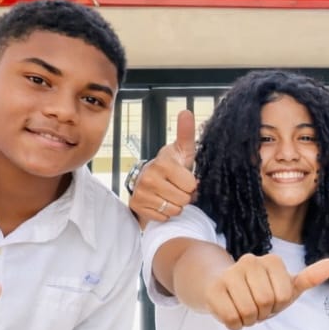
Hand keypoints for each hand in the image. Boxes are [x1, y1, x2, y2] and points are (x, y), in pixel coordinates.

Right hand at [131, 110, 199, 224]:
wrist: (149, 180)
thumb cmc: (171, 166)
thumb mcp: (182, 151)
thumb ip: (186, 133)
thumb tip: (186, 111)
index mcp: (163, 163)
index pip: (191, 186)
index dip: (192, 185)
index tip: (185, 179)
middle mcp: (149, 177)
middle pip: (183, 200)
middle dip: (184, 196)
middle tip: (177, 188)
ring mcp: (141, 192)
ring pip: (174, 210)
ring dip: (175, 206)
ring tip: (169, 194)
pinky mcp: (136, 205)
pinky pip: (162, 217)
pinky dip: (164, 213)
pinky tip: (160, 202)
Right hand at [205, 255, 328, 329]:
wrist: (220, 286)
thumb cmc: (259, 289)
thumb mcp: (286, 285)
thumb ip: (310, 278)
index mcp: (272, 260)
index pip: (284, 296)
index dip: (278, 304)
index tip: (271, 298)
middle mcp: (250, 261)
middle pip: (265, 303)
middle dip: (263, 312)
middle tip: (256, 305)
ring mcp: (229, 273)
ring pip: (248, 312)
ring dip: (248, 319)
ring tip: (244, 308)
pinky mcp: (213, 289)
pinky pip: (231, 318)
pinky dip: (234, 324)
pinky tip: (231, 312)